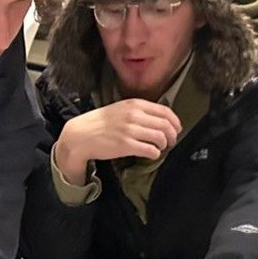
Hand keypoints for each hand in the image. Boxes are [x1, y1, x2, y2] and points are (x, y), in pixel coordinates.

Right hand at [54, 100, 180, 183]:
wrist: (81, 135)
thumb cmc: (100, 123)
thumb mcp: (120, 109)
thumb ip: (138, 111)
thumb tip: (158, 120)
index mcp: (134, 104)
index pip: (165, 111)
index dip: (175, 121)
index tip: (176, 129)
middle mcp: (134, 115)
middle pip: (165, 125)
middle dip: (172, 135)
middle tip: (171, 141)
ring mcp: (130, 130)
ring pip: (160, 137)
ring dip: (164, 145)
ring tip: (161, 148)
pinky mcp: (126, 145)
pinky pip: (150, 150)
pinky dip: (155, 153)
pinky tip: (152, 154)